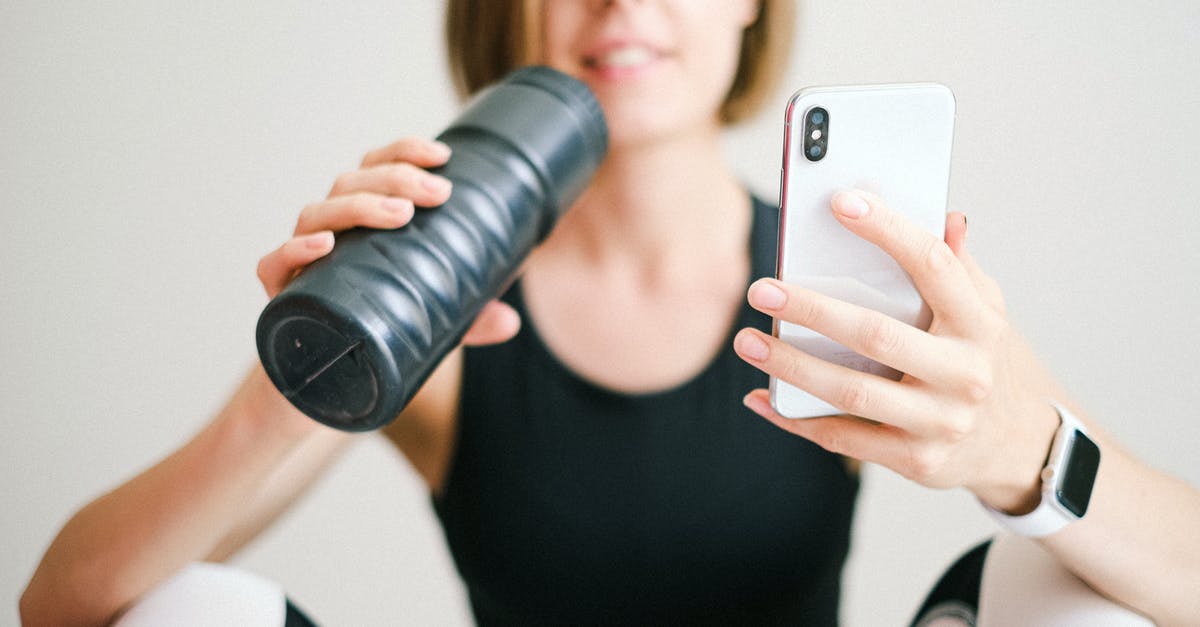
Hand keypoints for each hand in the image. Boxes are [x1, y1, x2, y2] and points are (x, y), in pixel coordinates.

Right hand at [255, 137, 519, 345]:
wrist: (319, 381)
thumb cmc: (373, 331)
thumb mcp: (429, 324)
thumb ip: (467, 320)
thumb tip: (510, 321)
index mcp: (360, 221)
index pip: (375, 168)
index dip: (404, 152)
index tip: (443, 156)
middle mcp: (327, 231)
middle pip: (350, 182)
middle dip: (395, 178)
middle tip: (438, 194)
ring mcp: (299, 261)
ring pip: (315, 213)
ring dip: (358, 206)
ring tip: (400, 215)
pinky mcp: (278, 295)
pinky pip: (273, 264)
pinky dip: (294, 250)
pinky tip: (325, 246)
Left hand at [735, 190, 1061, 512]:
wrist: (1012, 447)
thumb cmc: (979, 361)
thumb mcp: (985, 311)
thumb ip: (959, 266)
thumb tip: (947, 215)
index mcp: (979, 324)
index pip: (933, 265)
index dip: (888, 230)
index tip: (841, 202)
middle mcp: (964, 374)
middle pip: (876, 335)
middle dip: (812, 311)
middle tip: (761, 290)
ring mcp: (940, 421)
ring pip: (852, 391)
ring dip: (791, 367)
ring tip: (746, 343)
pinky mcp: (915, 459)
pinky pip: (843, 437)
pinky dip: (795, 419)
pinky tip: (761, 397)